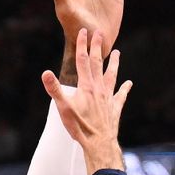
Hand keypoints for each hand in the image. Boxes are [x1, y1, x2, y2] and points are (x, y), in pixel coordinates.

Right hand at [41, 28, 131, 174]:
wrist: (99, 142)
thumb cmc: (80, 126)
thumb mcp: (63, 108)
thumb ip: (55, 90)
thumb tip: (45, 73)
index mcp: (86, 86)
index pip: (83, 61)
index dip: (82, 45)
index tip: (83, 32)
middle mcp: (99, 89)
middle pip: (98, 64)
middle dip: (98, 48)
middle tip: (100, 34)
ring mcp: (108, 98)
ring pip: (112, 76)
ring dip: (114, 64)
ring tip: (118, 53)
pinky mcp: (115, 108)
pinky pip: (121, 95)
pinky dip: (125, 88)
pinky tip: (129, 83)